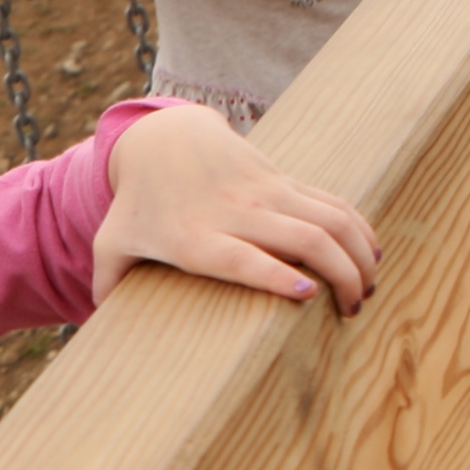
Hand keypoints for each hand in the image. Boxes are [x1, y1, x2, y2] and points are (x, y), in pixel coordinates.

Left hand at [92, 102, 377, 310]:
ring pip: (329, 218)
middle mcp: (236, 214)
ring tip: (366, 291)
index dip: (276, 273)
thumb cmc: (138, 206)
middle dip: (340, 274)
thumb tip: (96, 328)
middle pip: (303, 238)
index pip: (243, 256)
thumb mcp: (112, 243)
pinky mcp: (284, 180)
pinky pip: (333, 202)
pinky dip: (359, 227)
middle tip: (351, 311)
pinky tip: (372, 255)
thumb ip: (105, 285)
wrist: (163, 140)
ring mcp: (265, 192)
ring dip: (358, 254)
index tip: (307, 295)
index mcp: (196, 238)